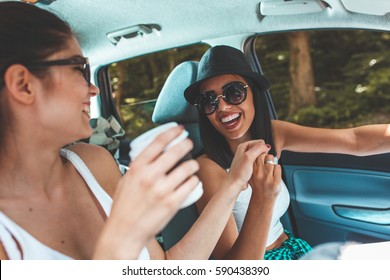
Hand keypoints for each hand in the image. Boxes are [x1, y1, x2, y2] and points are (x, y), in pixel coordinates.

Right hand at [99, 126, 198, 258]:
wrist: (124, 232)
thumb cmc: (123, 208)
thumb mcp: (126, 181)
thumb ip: (139, 167)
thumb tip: (152, 155)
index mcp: (137, 168)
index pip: (158, 141)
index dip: (172, 132)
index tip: (179, 129)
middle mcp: (149, 176)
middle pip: (176, 151)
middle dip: (187, 143)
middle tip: (189, 143)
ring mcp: (162, 189)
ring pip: (187, 167)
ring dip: (193, 163)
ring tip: (192, 164)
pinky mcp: (172, 203)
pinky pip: (191, 184)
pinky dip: (194, 180)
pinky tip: (192, 180)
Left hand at [227, 140, 270, 190]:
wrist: (235, 183)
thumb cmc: (239, 172)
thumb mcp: (248, 157)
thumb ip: (257, 149)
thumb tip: (266, 146)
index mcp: (243, 146)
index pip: (260, 142)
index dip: (262, 149)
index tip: (260, 156)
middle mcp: (245, 151)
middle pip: (260, 149)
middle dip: (262, 155)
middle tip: (258, 163)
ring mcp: (247, 158)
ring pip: (260, 156)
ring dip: (261, 161)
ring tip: (256, 167)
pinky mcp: (249, 165)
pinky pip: (258, 162)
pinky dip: (260, 165)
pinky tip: (257, 170)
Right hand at [249, 153, 280, 200]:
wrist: (262, 199)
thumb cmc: (257, 185)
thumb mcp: (251, 175)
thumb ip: (253, 165)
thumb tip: (257, 152)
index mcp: (252, 171)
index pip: (256, 155)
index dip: (259, 153)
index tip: (260, 155)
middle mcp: (259, 174)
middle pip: (264, 155)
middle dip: (266, 156)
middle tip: (266, 162)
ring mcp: (268, 178)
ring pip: (271, 160)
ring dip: (272, 163)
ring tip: (270, 169)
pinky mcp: (276, 182)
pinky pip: (278, 167)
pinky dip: (277, 169)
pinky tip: (274, 174)